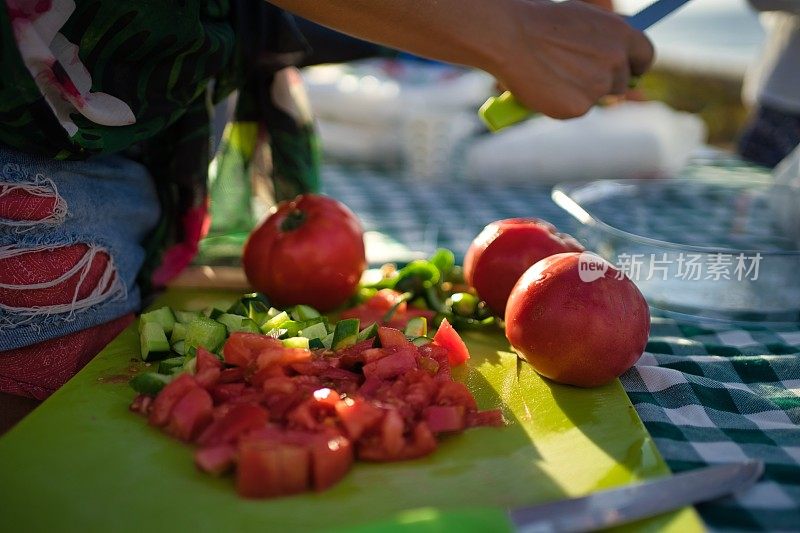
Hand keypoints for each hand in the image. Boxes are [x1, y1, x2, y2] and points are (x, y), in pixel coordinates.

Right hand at [491, 0, 653, 117]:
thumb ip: (602, 41)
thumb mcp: (581, 21)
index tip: (624, 71)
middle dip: (603, 83)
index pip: (645, 56)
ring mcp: (598, 86)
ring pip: (596, 98)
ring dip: (580, 93)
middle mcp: (616, 60)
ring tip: (551, 74)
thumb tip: (611, 60)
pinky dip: (560, 104)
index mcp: (621, 33)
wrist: (509, 37)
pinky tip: (542, 87)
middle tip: (575, 76)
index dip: (633, 65)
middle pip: (621, 83)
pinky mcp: (579, 108)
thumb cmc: (539, 23)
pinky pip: (574, 111)